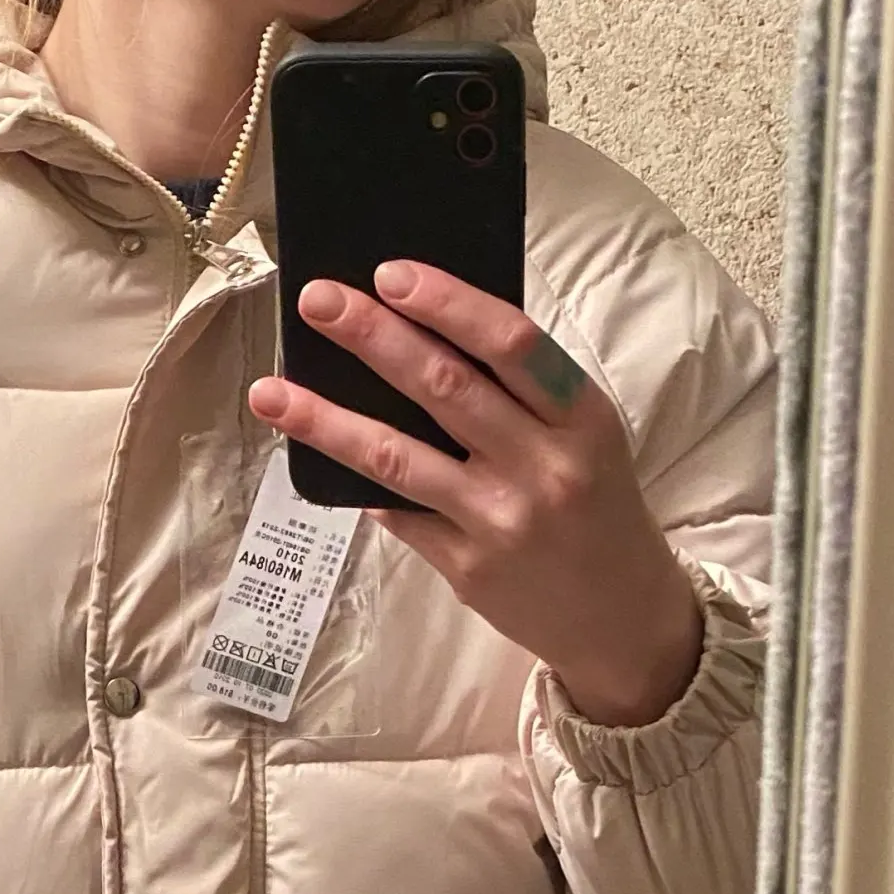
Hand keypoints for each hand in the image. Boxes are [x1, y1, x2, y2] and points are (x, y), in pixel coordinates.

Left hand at [248, 261, 703, 726]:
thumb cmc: (597, 508)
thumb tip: (421, 336)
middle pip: (444, 387)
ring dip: (327, 420)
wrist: (622, 620)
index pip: (510, 343)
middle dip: (373, 337)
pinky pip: (398, 513)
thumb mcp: (587, 439)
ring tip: (270, 392)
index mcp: (582, 418)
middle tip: (316, 300)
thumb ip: (522, 395)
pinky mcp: (467, 569)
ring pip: (398, 456)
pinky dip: (357, 481)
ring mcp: (500, 522)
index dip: (447, 303)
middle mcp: (543, 468)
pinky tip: (314, 455)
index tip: (389, 273)